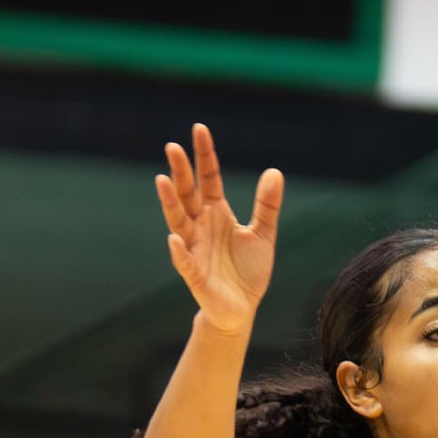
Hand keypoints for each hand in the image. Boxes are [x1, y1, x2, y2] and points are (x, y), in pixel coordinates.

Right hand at [155, 123, 282, 333]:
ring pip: (178, 222)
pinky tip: (174, 239)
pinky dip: (179, 252)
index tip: (199, 129)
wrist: (242, 308)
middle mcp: (200, 227)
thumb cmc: (248, 271)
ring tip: (162, 180)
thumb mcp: (263, 234)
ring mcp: (194, 249)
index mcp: (217, 213)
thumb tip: (275, 172)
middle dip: (180, 171)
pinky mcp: (195, 276)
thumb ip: (267, 206)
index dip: (204, 155)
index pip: (208, 178)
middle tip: (172, 146)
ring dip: (170, 203)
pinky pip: (185, 262)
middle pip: (187, 194)